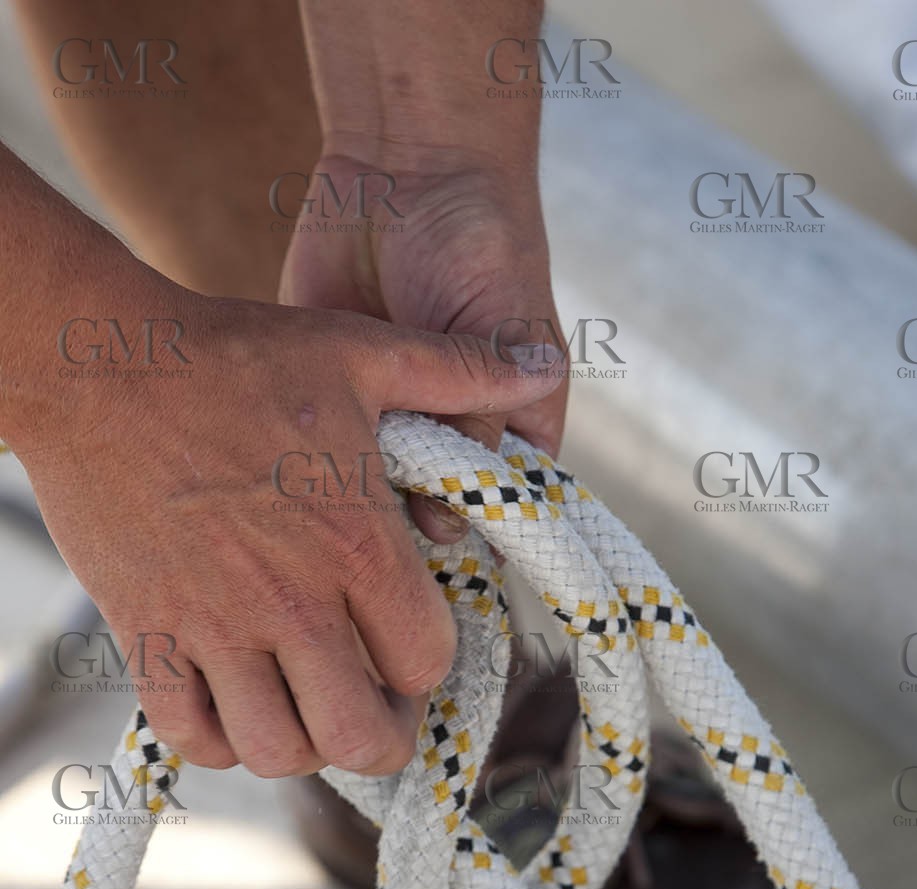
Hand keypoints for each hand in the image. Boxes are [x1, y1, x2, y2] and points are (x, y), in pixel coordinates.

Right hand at [19, 274, 563, 775]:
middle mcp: (291, 602)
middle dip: (381, 738)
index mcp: (356, 545)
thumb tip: (543, 363)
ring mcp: (214, 627)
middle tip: (371, 708)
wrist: (95, 363)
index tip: (411, 646)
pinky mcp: (148, 635)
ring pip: (278, 752)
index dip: (428, 667)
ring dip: (301, 744)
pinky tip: (231, 705)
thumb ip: (457, 372)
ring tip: (303, 706)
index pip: (425, 664)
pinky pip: (190, 737)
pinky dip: (218, 740)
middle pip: (362, 738)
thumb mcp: (361, 352)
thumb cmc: (233, 356)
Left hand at [279, 156, 567, 542]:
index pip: (497, 516)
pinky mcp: (331, 398)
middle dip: (399, 538)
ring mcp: (389, 422)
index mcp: (510, 434)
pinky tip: (292, 482)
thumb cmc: (482, 246)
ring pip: (368, 496)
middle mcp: (450, 439)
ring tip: (327, 513)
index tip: (434, 579)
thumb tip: (447, 525)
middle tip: (369, 549)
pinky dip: (307, 470)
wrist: (409, 165)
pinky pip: (319, 452)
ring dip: (349, 509)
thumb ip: (477, 423)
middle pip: (427, 516)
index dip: (470, 547)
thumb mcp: (501, 338)